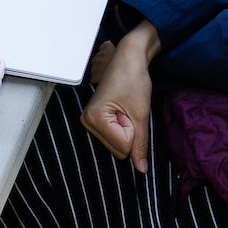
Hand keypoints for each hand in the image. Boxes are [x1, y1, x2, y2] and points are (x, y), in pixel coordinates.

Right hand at [82, 25, 158, 171]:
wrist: (129, 58)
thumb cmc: (134, 80)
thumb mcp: (141, 114)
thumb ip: (140, 144)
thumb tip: (141, 169)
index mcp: (94, 119)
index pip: (122, 148)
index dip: (133, 131)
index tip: (129, 109)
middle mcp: (86, 121)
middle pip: (117, 148)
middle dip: (128, 132)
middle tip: (127, 109)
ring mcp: (88, 119)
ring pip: (115, 144)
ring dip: (125, 129)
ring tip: (124, 108)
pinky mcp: (93, 117)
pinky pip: (112, 135)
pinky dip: (121, 126)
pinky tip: (120, 109)